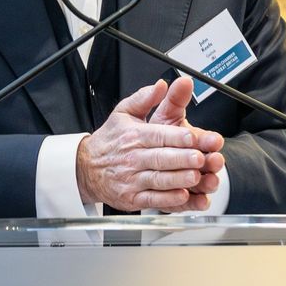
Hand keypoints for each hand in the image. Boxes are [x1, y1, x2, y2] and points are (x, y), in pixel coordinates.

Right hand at [76, 76, 224, 211]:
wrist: (85, 167)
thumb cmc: (109, 141)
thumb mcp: (122, 113)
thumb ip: (144, 98)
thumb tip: (161, 86)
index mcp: (133, 136)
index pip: (158, 135)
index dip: (176, 137)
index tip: (193, 138)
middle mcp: (132, 158)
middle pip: (160, 158)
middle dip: (181, 159)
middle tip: (200, 158)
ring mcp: (131, 179)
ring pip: (158, 180)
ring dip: (178, 179)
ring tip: (196, 177)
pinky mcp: (132, 198)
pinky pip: (153, 199)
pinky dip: (168, 199)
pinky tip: (182, 196)